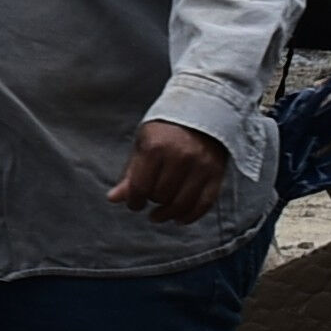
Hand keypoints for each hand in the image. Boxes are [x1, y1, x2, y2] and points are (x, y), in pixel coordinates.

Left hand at [112, 120, 229, 219]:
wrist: (202, 112)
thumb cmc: (166, 129)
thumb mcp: (143, 144)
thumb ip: (130, 173)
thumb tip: (113, 199)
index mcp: (155, 147)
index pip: (140, 187)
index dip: (134, 202)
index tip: (135, 203)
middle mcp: (180, 157)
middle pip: (161, 196)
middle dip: (152, 202)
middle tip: (150, 199)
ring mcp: (200, 166)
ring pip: (181, 204)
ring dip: (168, 214)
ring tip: (160, 214)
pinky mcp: (217, 173)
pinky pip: (204, 204)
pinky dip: (190, 216)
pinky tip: (179, 218)